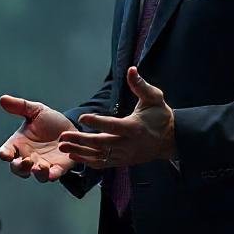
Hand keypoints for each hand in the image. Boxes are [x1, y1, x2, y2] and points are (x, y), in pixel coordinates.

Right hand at [0, 95, 76, 181]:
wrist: (71, 127)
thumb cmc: (49, 121)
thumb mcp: (36, 111)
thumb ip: (20, 106)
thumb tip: (3, 99)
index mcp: (19, 144)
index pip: (7, 152)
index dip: (5, 154)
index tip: (5, 154)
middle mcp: (29, 157)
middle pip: (18, 169)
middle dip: (19, 168)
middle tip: (25, 162)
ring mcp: (43, 164)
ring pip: (36, 175)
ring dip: (37, 173)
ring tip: (40, 167)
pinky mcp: (58, 167)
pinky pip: (54, 175)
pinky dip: (52, 175)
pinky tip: (53, 173)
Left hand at [57, 67, 174, 167]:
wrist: (171, 140)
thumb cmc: (160, 116)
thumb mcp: (154, 98)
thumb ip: (141, 85)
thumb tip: (131, 69)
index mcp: (134, 127)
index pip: (113, 126)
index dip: (97, 122)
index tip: (82, 118)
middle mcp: (128, 144)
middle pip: (101, 144)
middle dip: (81, 140)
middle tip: (63, 136)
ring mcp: (124, 155)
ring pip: (99, 156)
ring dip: (80, 152)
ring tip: (63, 146)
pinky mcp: (122, 161)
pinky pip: (103, 164)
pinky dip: (88, 161)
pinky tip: (74, 155)